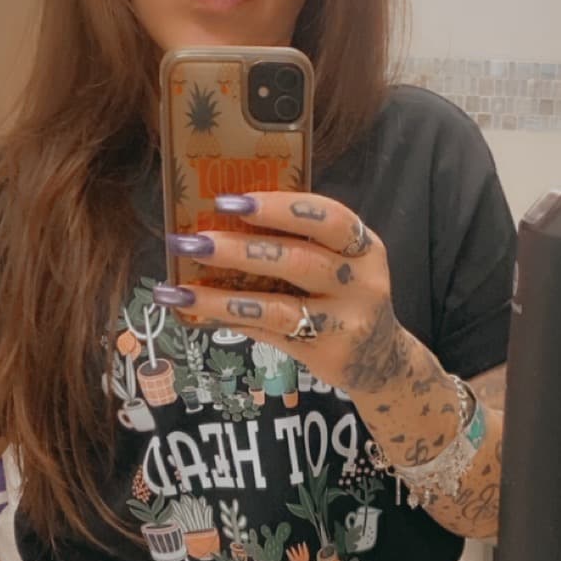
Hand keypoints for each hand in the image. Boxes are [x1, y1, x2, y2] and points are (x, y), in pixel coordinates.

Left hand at [157, 192, 410, 398]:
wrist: (381, 359)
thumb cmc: (346, 297)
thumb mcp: (342, 263)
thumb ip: (303, 243)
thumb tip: (225, 222)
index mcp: (364, 247)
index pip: (327, 217)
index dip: (279, 207)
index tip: (229, 201)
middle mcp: (361, 283)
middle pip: (297, 260)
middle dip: (240, 249)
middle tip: (194, 241)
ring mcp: (345, 323)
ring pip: (277, 306)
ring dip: (223, 297)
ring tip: (180, 289)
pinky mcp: (326, 354)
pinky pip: (271, 335)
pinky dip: (233, 322)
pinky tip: (200, 314)